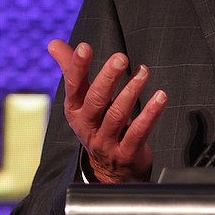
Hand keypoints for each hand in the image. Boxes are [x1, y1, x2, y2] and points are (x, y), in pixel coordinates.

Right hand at [48, 39, 166, 182]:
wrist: (108, 171)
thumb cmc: (97, 124)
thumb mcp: (81, 100)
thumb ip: (71, 70)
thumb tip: (54, 43)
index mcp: (75, 110)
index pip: (73, 86)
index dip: (77, 67)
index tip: (84, 46)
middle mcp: (87, 126)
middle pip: (96, 100)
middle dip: (108, 78)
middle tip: (121, 57)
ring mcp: (106, 141)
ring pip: (117, 115)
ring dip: (131, 91)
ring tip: (144, 71)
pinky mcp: (126, 153)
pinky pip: (138, 132)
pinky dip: (150, 114)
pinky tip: (161, 97)